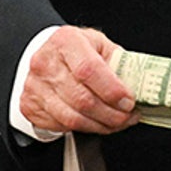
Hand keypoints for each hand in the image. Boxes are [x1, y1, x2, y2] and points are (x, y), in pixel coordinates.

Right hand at [18, 26, 138, 135]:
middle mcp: (45, 63)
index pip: (89, 70)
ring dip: (101, 126)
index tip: (129, 101)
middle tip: (128, 116)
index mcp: (65, 41)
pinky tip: (97, 123)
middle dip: (112, 114)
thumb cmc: (74, 51)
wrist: (45, 56)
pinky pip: (62, 126)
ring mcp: (35, 87)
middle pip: (83, 99)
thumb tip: (140, 85)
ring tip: (117, 122)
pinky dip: (85, 129)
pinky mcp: (30, 106)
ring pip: (73, 118)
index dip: (112, 90)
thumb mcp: (98, 45)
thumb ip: (118, 62)